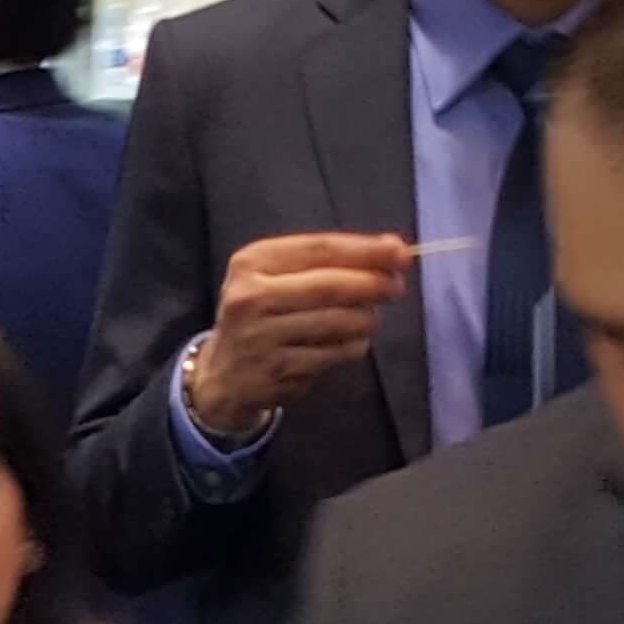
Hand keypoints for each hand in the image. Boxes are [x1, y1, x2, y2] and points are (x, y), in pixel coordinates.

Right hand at [186, 232, 413, 439]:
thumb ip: (329, 261)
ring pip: (337, 321)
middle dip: (373, 284)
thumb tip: (393, 248)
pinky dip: (354, 346)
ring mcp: (262, 336)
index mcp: (252, 262)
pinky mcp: (277, 369)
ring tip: (368, 317)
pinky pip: (334, 353)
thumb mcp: (277, 276)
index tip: (400, 252)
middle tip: (397, 286)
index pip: (319, 249)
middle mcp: (251, 297)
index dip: (365, 250)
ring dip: (366, 318)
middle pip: (329, 285)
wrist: (223, 374)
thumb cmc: (262, 314)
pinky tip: (350, 341)